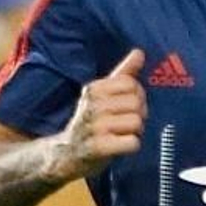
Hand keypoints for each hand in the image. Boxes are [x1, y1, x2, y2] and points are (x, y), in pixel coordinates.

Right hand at [58, 49, 146, 178]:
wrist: (67, 153)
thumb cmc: (91, 121)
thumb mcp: (102, 95)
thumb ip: (123, 74)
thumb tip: (139, 52)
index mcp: (94, 89)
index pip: (132, 84)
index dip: (137, 97)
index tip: (126, 106)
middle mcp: (92, 105)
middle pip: (137, 104)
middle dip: (138, 115)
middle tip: (123, 124)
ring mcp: (95, 126)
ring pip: (137, 123)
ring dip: (135, 132)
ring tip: (119, 134)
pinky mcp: (98, 147)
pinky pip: (133, 142)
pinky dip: (131, 146)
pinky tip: (118, 146)